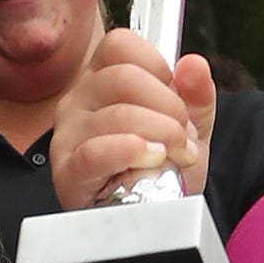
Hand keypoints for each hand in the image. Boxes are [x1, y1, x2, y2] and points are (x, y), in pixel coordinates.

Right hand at [50, 28, 216, 209]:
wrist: (151, 217)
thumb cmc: (159, 166)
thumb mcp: (188, 125)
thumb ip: (196, 94)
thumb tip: (193, 64)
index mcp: (101, 77)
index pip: (121, 45)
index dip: (158, 68)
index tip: (175, 98)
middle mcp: (78, 99)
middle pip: (124, 78)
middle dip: (169, 108)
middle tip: (183, 137)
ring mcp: (68, 134)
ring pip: (118, 115)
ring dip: (161, 136)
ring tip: (174, 156)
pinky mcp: (68, 170)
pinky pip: (97, 151)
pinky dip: (131, 152)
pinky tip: (151, 158)